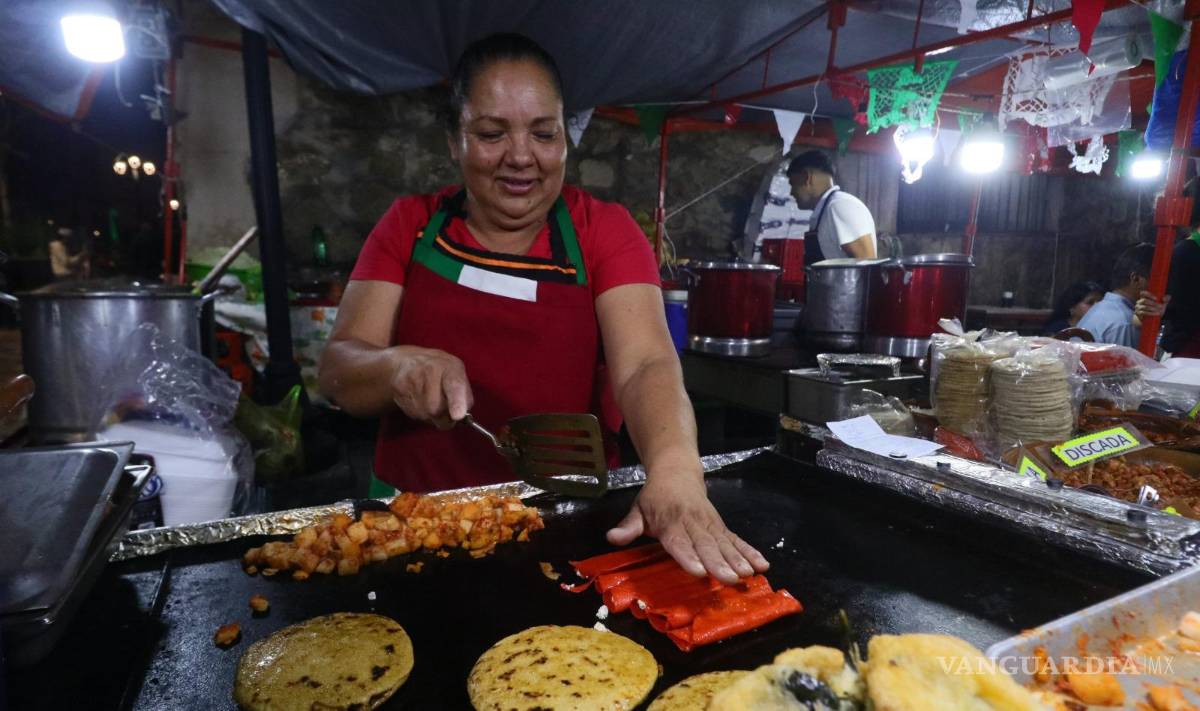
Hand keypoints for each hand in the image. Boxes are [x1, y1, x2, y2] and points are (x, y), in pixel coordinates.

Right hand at [389, 346, 472, 428]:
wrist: (407, 360)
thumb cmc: (439, 371)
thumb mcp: (457, 375)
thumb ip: (465, 396)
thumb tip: (462, 416)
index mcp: (450, 366)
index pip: (454, 385)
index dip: (457, 402)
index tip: (458, 415)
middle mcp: (430, 370)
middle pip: (437, 409)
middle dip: (443, 416)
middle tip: (443, 405)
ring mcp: (412, 378)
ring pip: (424, 414)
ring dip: (430, 416)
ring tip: (430, 399)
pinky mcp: (399, 388)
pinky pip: (413, 413)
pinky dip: (419, 412)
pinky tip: (419, 399)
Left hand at [606, 470, 768, 584]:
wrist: (677, 470)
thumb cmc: (654, 497)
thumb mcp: (637, 509)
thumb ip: (628, 527)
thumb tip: (611, 537)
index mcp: (669, 521)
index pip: (679, 541)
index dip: (688, 556)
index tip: (698, 572)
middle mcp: (692, 523)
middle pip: (706, 545)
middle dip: (719, 563)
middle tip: (730, 579)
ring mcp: (710, 524)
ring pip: (725, 543)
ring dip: (738, 559)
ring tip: (750, 574)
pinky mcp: (721, 525)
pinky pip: (736, 539)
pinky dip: (750, 551)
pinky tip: (762, 564)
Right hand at [1134, 290, 1169, 318]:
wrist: (1150, 320)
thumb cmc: (1157, 310)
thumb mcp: (1162, 304)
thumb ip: (1166, 299)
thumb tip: (1163, 298)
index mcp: (1144, 297)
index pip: (1143, 293)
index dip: (1149, 295)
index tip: (1156, 299)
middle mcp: (1139, 302)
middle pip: (1144, 300)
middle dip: (1153, 303)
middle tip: (1161, 306)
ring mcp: (1138, 307)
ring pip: (1144, 307)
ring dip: (1152, 309)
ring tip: (1159, 311)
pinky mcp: (1138, 313)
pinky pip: (1143, 312)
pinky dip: (1151, 313)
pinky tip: (1156, 314)